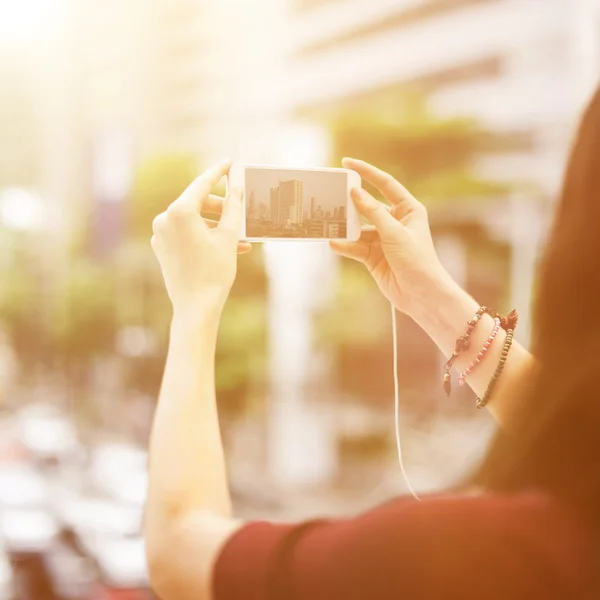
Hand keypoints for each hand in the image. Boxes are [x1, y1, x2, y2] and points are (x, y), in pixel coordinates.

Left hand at [151, 159, 250, 315]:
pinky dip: (204, 236)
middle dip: (220, 207)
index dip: (219, 172)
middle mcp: (164, 219)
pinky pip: (186, 234)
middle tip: (239, 210)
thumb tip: (236, 185)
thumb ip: (232, 206)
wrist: (196, 307)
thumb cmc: (214, 272)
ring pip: (193, 220)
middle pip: (197, 203)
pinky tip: (225, 247)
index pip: (202, 183)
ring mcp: (160, 235)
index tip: (229, 162)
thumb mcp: (228, 236)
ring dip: (216, 226)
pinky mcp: (162, 248)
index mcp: (179, 212)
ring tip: (239, 238)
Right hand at [330, 158, 450, 316]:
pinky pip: (355, 246)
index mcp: (408, 210)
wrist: (421, 295)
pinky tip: (333, 242)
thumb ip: (373, 213)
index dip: (367, 172)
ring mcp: (383, 240)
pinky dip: (345, 245)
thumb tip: (355, 193)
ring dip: (345, 227)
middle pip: (368, 206)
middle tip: (331, 194)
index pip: (385, 184)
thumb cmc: (417, 260)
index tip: (347, 163)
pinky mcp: (373, 256)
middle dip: (351, 202)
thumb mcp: (395, 233)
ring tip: (327, 221)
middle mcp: (395, 222)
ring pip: (359, 228)